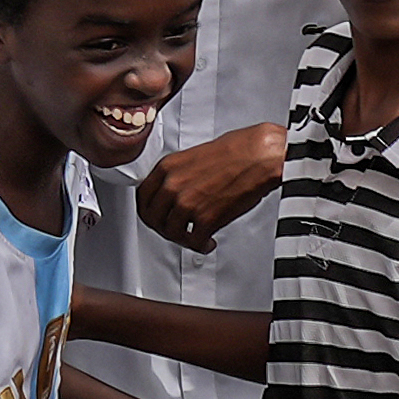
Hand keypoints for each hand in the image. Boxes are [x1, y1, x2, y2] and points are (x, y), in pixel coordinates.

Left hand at [137, 125, 284, 253]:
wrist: (256, 157)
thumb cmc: (232, 152)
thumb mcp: (191, 157)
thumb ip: (176, 175)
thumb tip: (172, 192)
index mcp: (166, 167)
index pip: (143, 197)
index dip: (149, 211)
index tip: (157, 217)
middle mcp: (172, 185)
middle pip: (152, 218)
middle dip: (163, 228)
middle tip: (174, 231)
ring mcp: (187, 202)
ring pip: (171, 232)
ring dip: (182, 239)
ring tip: (194, 238)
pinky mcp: (206, 218)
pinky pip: (194, 241)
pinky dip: (200, 246)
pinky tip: (207, 242)